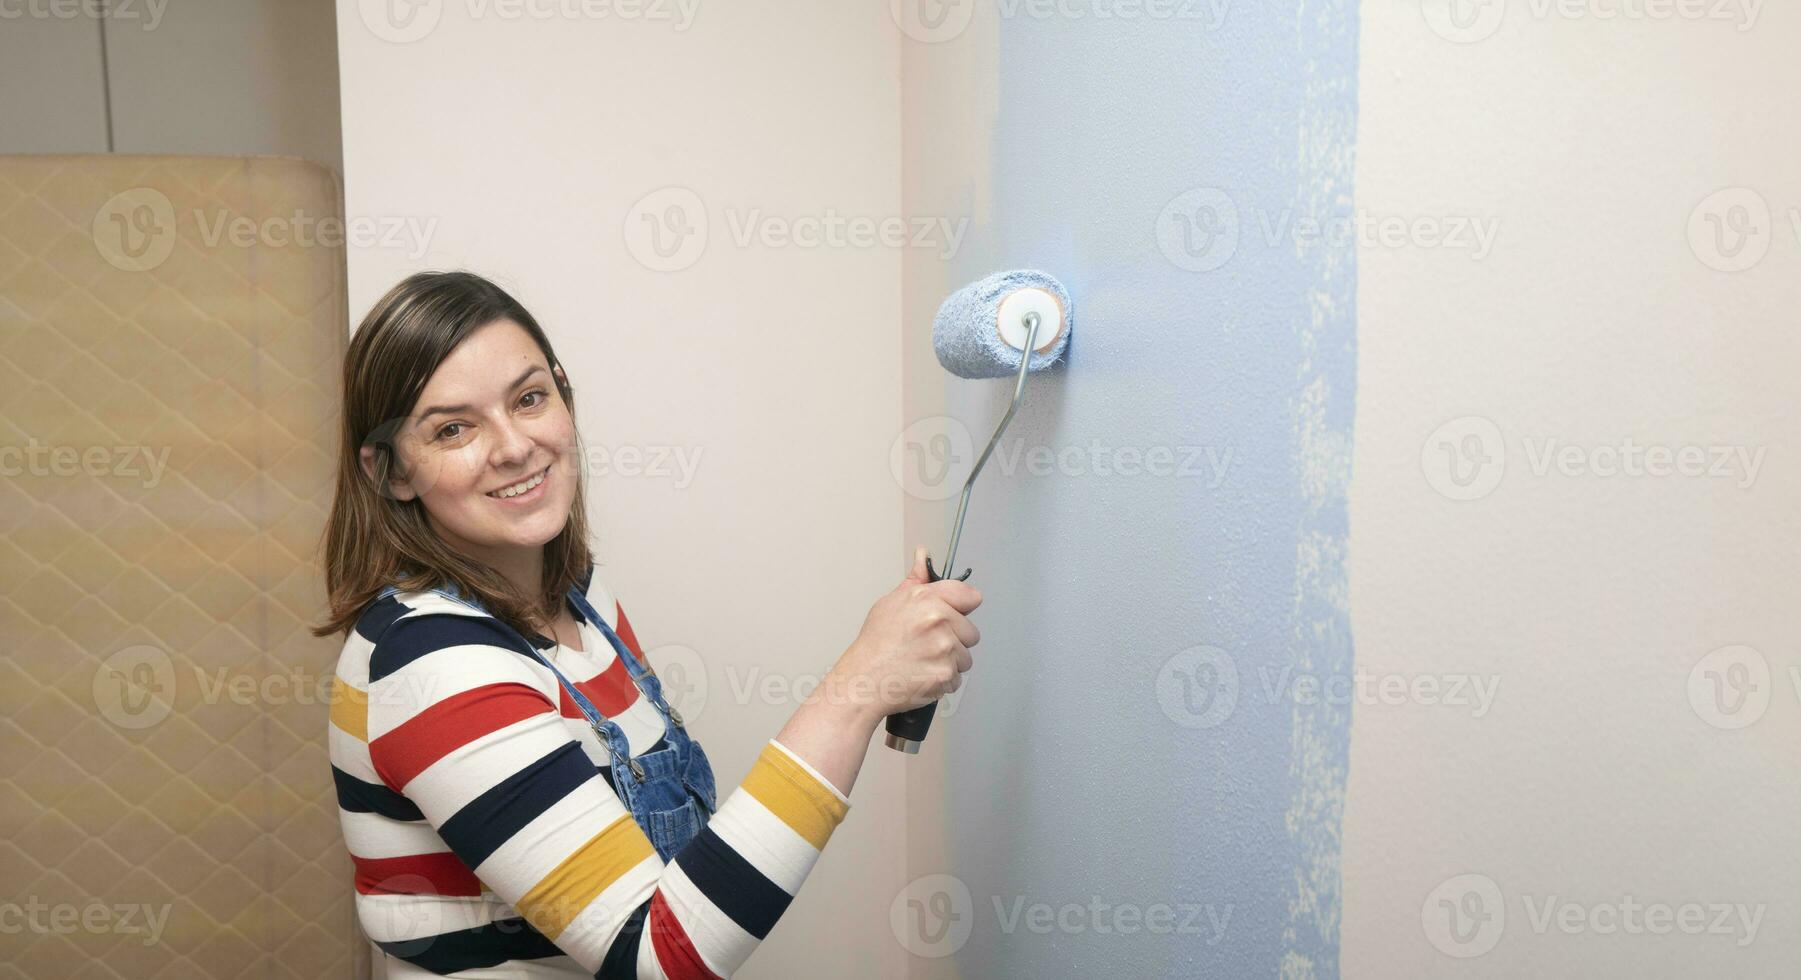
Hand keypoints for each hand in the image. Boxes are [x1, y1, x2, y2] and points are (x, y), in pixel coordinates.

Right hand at [827, 546, 982, 722]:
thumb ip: (915, 581)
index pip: (969, 596)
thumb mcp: (891, 603)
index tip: (955, 614)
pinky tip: (923, 674)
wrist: (864, 680)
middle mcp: (939, 622)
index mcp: (927, 600)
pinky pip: (957, 678)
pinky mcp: (946, 675)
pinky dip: (943, 680)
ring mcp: (945, 650)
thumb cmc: (875, 644)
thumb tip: (923, 556)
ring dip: (950, 661)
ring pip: (966, 657)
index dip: (962, 607)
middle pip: (971, 631)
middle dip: (955, 639)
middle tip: (928, 644)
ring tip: (923, 661)